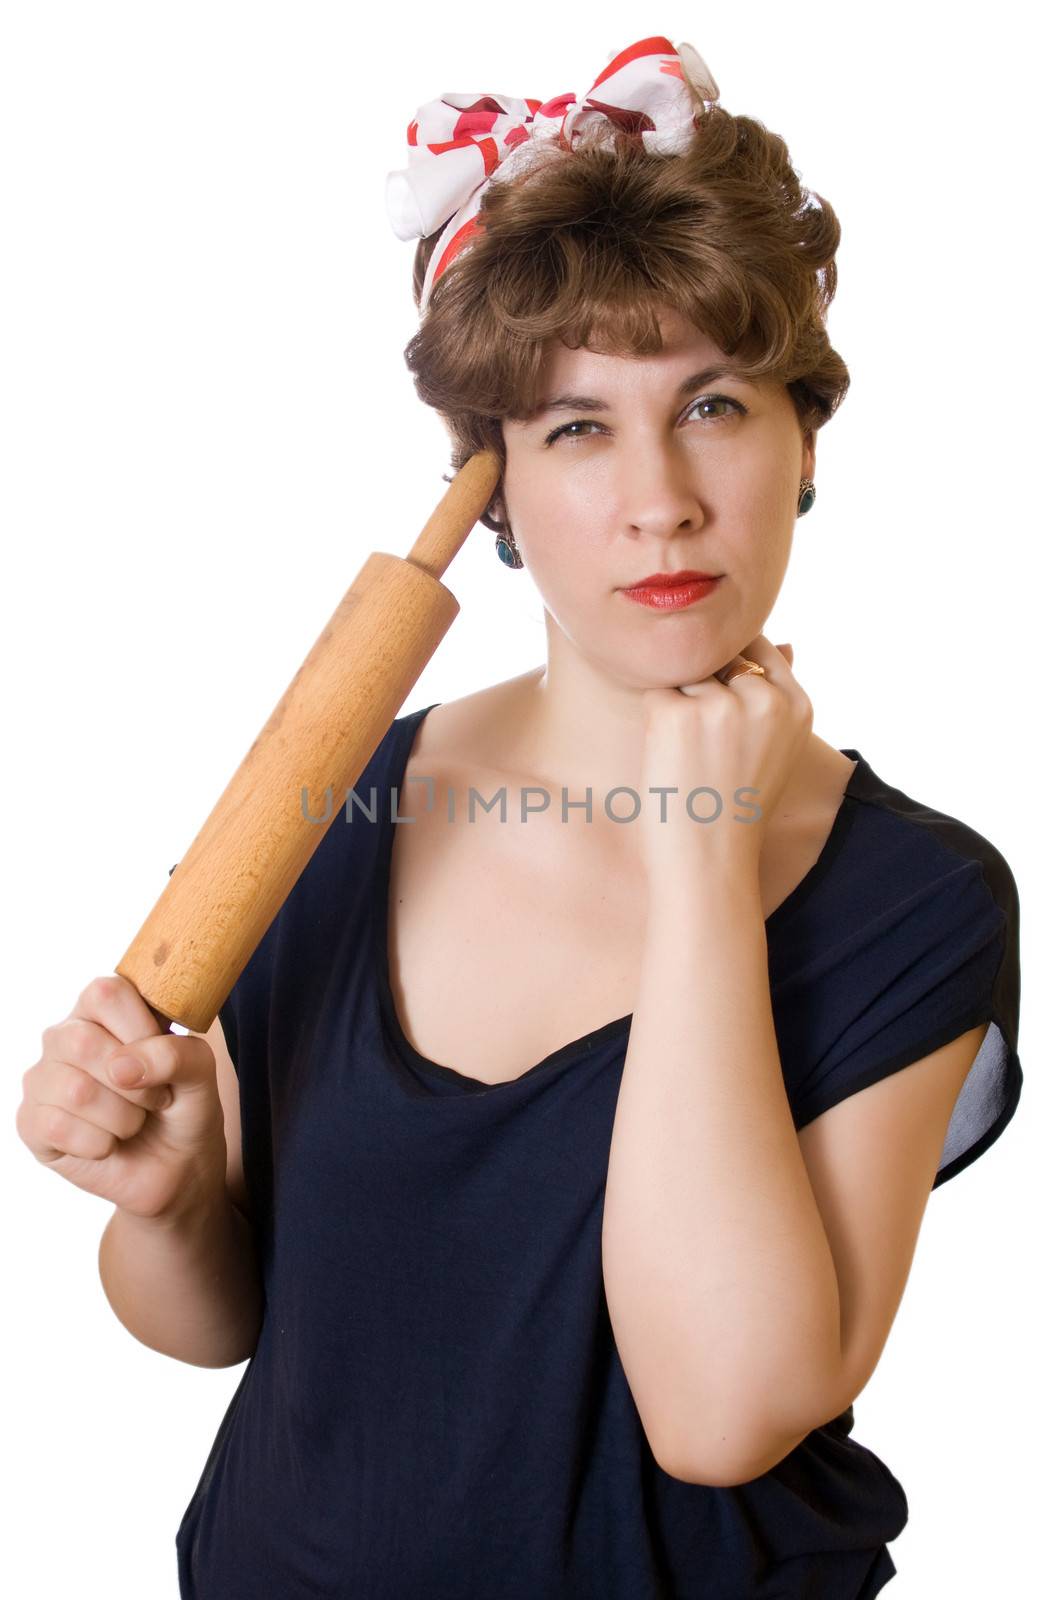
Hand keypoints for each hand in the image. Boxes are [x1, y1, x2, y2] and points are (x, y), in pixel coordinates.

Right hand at [15, 974, 227, 1221]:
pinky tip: (109, 1143)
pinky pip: (57, 1127)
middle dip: (135, 1084)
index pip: (106, 994)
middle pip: (82, 1042)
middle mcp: (65, 1036)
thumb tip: (122, 1067)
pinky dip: (100, 1144)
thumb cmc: (184, 1105)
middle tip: (155, 1099)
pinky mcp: (31, 1122)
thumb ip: (176, 1054)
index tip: (163, 1057)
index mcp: (104, 1008)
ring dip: (123, 1118)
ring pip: (74, 1091)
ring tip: (134, 1122)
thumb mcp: (200, 1071)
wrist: (177, 1164)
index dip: (140, 1029)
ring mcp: (43, 1079)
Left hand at [637, 636, 812, 882]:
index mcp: (796, 704)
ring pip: (686, 676)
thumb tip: (787, 642)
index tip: (720, 706)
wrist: (710, 864)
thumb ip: (777, 694)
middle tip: (705, 749)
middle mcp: (763, 699)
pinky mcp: (675, 715)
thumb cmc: (739, 809)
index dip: (731, 670)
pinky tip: (670, 761)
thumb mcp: (776, 748)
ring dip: (679, 707)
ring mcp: (718, 705)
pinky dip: (655, 724)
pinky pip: (656, 695)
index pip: (758, 649)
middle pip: (717, 660)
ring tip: (691, 758)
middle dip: (703, 691)